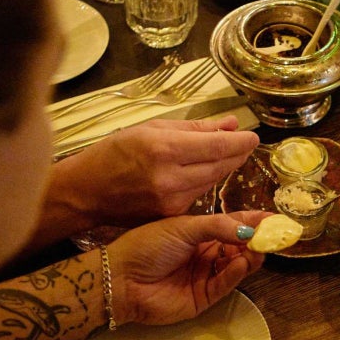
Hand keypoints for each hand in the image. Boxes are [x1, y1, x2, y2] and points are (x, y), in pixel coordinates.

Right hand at [52, 116, 258, 227]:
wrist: (87, 192)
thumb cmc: (113, 153)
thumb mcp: (150, 129)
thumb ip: (194, 128)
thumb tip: (230, 124)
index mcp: (164, 149)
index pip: (217, 146)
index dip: (240, 142)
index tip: (252, 136)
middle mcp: (171, 178)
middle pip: (220, 165)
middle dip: (237, 154)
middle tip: (245, 143)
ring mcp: (172, 200)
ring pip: (213, 181)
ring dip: (224, 166)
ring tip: (228, 153)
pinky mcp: (172, 215)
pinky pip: (199, 194)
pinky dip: (206, 181)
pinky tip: (204, 171)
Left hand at [106, 210, 269, 325]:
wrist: (121, 279)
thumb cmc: (148, 245)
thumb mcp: (183, 227)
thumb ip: (217, 227)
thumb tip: (249, 231)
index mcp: (200, 233)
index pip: (234, 225)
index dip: (254, 222)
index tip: (275, 218)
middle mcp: (206, 253)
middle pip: (240, 246)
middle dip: (257, 240)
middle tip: (274, 235)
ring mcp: (206, 275)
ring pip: (237, 265)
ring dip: (250, 256)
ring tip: (260, 247)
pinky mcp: (205, 297)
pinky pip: (226, 283)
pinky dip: (236, 272)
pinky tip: (241, 262)